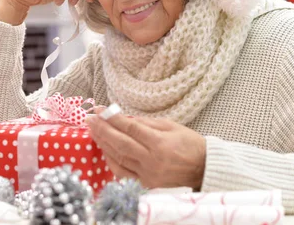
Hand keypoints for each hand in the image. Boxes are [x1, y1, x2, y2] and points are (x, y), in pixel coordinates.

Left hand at [86, 113, 205, 189]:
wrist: (204, 169)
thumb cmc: (189, 143)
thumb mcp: (171, 125)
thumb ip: (146, 123)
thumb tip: (123, 118)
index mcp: (159, 143)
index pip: (129, 128)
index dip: (112, 118)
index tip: (99, 109)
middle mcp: (152, 160)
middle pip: (120, 143)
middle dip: (102, 130)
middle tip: (89, 119)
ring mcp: (148, 174)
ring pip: (118, 158)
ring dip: (103, 144)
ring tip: (93, 131)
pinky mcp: (146, 184)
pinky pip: (123, 172)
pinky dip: (111, 161)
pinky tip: (104, 150)